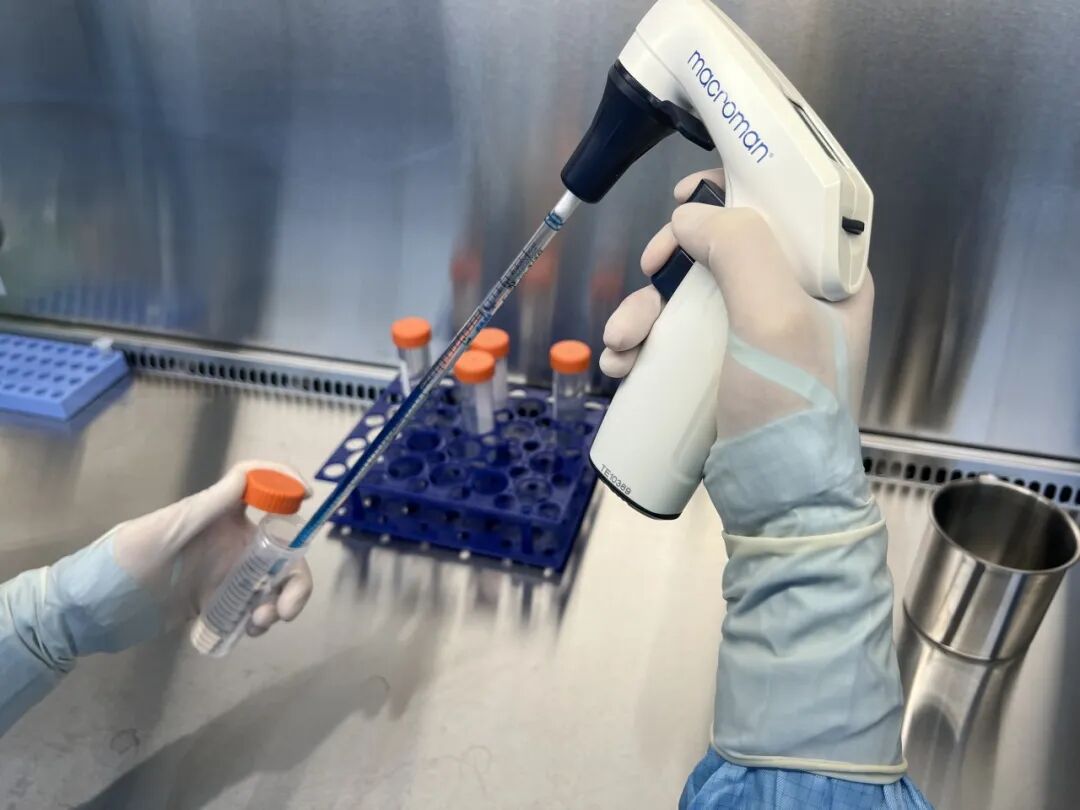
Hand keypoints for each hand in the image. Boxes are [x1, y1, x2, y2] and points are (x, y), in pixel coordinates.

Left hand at [109, 460, 313, 637]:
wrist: (95, 608)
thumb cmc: (125, 559)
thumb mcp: (167, 529)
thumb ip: (208, 506)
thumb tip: (247, 476)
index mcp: (219, 513)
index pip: (259, 483)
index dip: (285, 481)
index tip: (308, 496)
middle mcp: (229, 539)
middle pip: (282, 546)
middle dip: (295, 576)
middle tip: (287, 608)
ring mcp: (225, 572)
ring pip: (274, 580)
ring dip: (280, 600)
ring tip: (259, 623)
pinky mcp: (216, 601)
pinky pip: (253, 606)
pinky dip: (259, 618)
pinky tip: (246, 630)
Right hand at [600, 169, 874, 532]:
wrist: (777, 507)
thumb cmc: (789, 412)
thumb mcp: (773, 319)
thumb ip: (740, 249)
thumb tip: (689, 216)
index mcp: (830, 280)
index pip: (783, 208)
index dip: (731, 193)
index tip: (683, 202)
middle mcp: (795, 301)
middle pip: (720, 251)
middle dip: (668, 267)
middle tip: (647, 276)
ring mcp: (754, 339)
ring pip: (686, 296)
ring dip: (642, 312)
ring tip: (621, 346)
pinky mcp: (720, 371)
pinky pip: (673, 339)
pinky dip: (641, 344)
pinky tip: (621, 364)